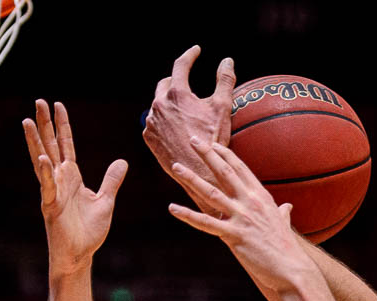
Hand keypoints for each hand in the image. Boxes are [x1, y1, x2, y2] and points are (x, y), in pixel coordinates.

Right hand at [23, 100, 127, 278]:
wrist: (80, 254)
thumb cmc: (89, 230)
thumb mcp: (106, 201)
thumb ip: (112, 180)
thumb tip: (122, 161)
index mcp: (72, 176)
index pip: (66, 145)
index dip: (62, 125)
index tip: (57, 104)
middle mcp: (60, 179)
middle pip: (51, 145)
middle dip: (45, 124)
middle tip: (38, 100)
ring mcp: (53, 191)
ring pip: (42, 160)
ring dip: (35, 141)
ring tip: (27, 121)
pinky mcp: (51, 205)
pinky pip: (48, 186)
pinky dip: (46, 172)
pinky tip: (43, 158)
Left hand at [143, 46, 235, 214]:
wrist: (198, 172)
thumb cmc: (212, 140)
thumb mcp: (222, 109)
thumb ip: (224, 80)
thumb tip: (227, 60)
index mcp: (177, 94)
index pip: (181, 65)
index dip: (190, 55)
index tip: (196, 51)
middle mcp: (158, 105)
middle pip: (165, 84)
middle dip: (176, 81)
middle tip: (188, 85)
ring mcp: (151, 122)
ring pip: (158, 104)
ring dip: (169, 103)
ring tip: (184, 111)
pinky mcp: (149, 138)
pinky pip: (154, 123)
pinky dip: (164, 121)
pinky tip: (176, 128)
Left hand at [167, 141, 314, 294]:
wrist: (291, 268)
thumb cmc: (286, 248)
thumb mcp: (284, 225)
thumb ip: (283, 213)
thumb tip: (287, 207)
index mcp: (262, 198)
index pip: (241, 169)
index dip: (225, 155)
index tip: (212, 143)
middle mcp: (251, 203)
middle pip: (225, 173)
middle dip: (208, 155)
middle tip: (193, 139)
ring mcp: (242, 218)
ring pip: (211, 193)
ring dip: (192, 178)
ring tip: (176, 166)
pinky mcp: (234, 236)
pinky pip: (206, 223)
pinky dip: (188, 215)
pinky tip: (172, 208)